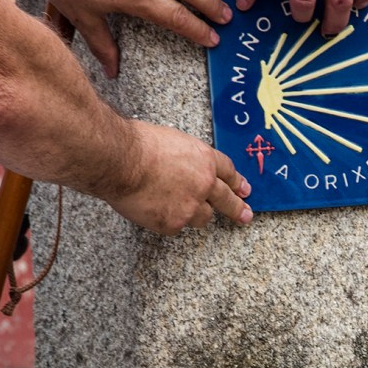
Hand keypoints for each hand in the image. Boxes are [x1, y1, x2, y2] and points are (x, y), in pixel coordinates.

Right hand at [107, 122, 253, 234]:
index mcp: (205, 159)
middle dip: (238, 209)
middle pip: (228, 200)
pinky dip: (168, 221)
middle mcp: (204, 184)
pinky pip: (176, 226)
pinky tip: (155, 210)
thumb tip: (186, 167)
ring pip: (203, 218)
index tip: (244, 190)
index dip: (237, 182)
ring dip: (195, 214)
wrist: (121, 161)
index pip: (228, 172)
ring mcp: (190, 206)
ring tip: (180, 209)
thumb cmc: (139, 145)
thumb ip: (187, 159)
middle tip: (246, 216)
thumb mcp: (173, 141)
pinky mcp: (173, 223)